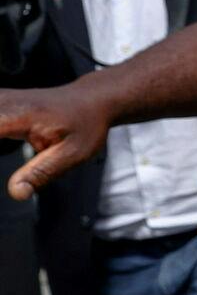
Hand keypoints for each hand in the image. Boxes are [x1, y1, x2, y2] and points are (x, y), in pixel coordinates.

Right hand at [0, 82, 112, 199]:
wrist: (90, 101)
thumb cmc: (85, 125)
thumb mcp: (74, 153)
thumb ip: (42, 173)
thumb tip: (17, 193)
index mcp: (18, 115)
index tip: (1, 172)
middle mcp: (2, 102)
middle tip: (23, 152)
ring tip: (32, 149)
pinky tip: (2, 145)